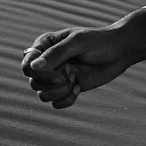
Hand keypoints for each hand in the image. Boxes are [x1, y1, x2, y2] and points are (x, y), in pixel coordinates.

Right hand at [20, 9, 145, 108]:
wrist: (119, 52)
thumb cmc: (98, 42)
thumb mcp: (77, 43)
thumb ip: (56, 54)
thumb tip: (34, 66)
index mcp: (44, 46)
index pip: (27, 65)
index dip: (38, 74)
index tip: (59, 74)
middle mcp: (47, 63)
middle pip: (33, 82)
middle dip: (52, 84)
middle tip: (71, 76)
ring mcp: (58, 77)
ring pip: (43, 95)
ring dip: (59, 93)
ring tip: (75, 82)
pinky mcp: (69, 88)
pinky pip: (57, 103)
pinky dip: (66, 100)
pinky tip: (79, 89)